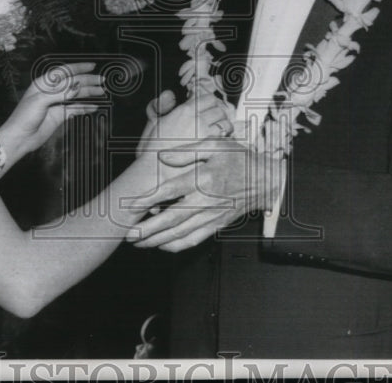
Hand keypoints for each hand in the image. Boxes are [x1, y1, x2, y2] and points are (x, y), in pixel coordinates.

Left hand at [4, 62, 104, 156]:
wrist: (19, 138)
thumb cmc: (23, 117)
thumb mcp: (40, 101)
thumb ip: (60, 93)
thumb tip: (77, 87)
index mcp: (44, 83)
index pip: (64, 72)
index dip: (79, 68)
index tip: (92, 66)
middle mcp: (51, 92)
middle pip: (73, 83)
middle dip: (88, 80)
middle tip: (101, 80)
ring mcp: (56, 104)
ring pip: (76, 95)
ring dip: (88, 93)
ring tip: (102, 92)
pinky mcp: (59, 115)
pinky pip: (75, 109)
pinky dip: (85, 108)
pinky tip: (93, 107)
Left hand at [125, 137, 284, 251]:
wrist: (265, 180)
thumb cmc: (239, 159)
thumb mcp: (215, 144)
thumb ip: (187, 151)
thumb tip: (163, 157)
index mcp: (203, 178)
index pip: (170, 191)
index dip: (148, 199)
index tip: (130, 204)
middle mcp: (205, 200)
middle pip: (170, 218)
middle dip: (146, 228)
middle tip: (126, 233)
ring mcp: (211, 216)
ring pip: (179, 233)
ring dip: (156, 240)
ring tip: (136, 241)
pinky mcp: (216, 226)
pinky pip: (193, 240)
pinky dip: (175, 246)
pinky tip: (160, 246)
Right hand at [138, 93, 232, 154]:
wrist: (155, 173)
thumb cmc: (151, 149)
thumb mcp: (152, 122)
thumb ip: (160, 105)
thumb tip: (170, 93)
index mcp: (184, 111)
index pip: (208, 98)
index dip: (209, 102)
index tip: (206, 107)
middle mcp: (198, 121)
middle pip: (220, 110)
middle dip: (218, 114)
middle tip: (214, 119)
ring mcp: (207, 136)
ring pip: (226, 124)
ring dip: (225, 127)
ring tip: (220, 131)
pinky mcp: (213, 152)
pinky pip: (226, 141)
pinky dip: (225, 141)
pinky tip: (220, 145)